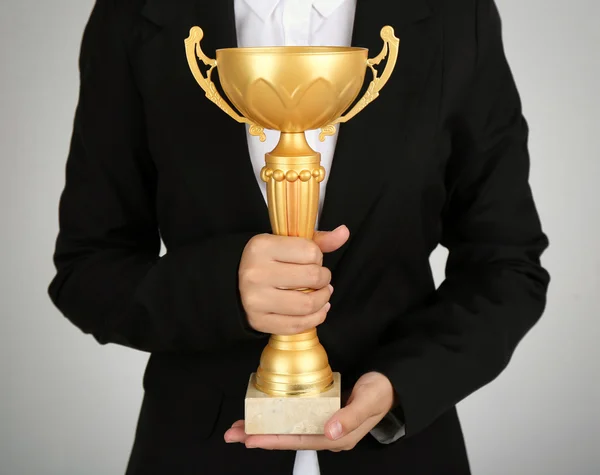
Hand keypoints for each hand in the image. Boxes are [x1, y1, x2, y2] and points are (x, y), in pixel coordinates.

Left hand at [224, 372, 395, 450]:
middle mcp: (328, 435)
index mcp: (337, 437)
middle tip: (234, 432)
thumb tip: (329, 430)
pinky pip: (295, 420)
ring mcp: (324, 425)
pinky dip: (278, 418)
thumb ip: (350, 416)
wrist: (390, 384)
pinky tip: (266, 415)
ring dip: (265, 428)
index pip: (298, 441)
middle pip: (288, 439)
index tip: (250, 437)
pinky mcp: (322, 414)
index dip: (272, 440)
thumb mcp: (368, 401)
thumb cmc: (380, 392)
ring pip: (289, 430)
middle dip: (260, 436)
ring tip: (241, 426)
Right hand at [239, 225, 349, 334]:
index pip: (310, 252)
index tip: (312, 260)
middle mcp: (256, 273)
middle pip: (312, 277)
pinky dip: (316, 318)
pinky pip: (298, 324)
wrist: (233, 282)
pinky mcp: (259, 321)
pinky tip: (318, 310)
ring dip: (323, 299)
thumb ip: (317, 240)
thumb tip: (344, 232)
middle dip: (324, 278)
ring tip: (322, 294)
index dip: (318, 257)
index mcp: (262, 247)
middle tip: (321, 279)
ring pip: (308, 304)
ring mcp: (256, 299)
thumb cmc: (267, 260)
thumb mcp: (286, 243)